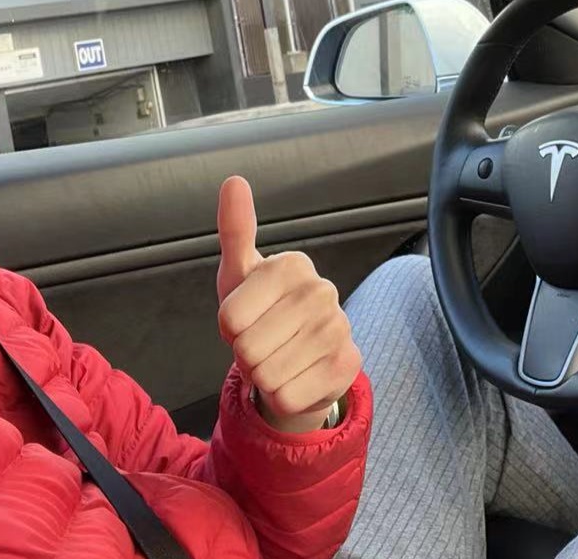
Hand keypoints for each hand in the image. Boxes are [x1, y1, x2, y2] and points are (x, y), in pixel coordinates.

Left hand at [216, 176, 361, 432]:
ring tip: (278, 358)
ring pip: (268, 376)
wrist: (299, 357)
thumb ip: (236, 229)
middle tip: (263, 342)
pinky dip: (283, 396)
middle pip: (248, 349)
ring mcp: (340, 329)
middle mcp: (323, 291)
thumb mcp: (240, 274)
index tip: (245, 318)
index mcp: (293, 265)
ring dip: (264, 376)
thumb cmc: (262, 312)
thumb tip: (234, 181)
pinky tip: (297, 377)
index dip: (228, 328)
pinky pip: (289, 397)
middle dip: (246, 355)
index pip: (230, 318)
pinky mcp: (348, 366)